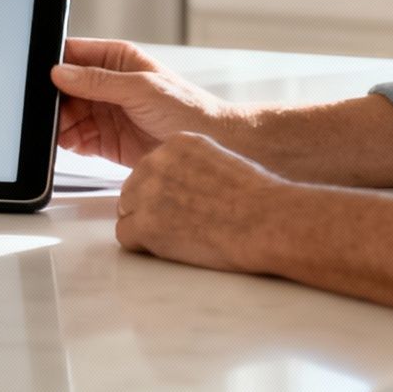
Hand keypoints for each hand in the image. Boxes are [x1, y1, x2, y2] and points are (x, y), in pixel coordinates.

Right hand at [50, 39, 240, 167]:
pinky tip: (69, 143)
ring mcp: (105, 112)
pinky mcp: (106, 140)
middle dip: (53, 100)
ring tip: (57, 131)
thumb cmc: (188, 108)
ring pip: (67, 115)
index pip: (73, 55)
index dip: (53, 64)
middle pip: (64, 88)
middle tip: (47, 112)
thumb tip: (61, 72)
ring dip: (59, 123)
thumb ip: (99, 81)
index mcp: (116, 60)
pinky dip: (68, 142)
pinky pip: (77, 139)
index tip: (39, 78)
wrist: (212, 144)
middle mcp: (107, 85)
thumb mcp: (141, 88)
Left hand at [115, 132, 285, 272]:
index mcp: (176, 143)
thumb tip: (179, 185)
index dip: (162, 191)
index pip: (150, 168)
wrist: (267, 222)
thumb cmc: (257, 199)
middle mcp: (156, 161)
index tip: (181, 204)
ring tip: (179, 236)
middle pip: (133, 189)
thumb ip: (191, 167)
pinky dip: (143, 246)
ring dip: (145, 226)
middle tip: (178, 225)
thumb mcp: (220, 162)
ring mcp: (148, 192)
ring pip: (126, 211)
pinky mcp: (145, 224)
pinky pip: (125, 236)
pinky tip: (170, 248)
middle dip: (149, 208)